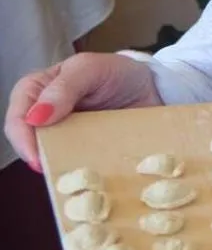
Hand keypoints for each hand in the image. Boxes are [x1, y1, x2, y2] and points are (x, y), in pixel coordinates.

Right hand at [5, 53, 161, 171]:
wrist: (155, 87)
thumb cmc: (117, 72)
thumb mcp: (91, 68)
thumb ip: (64, 87)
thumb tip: (35, 118)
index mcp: (38, 91)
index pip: (19, 117)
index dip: (23, 138)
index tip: (37, 157)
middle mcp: (46, 117)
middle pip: (30, 142)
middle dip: (40, 158)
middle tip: (56, 174)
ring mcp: (66, 136)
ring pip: (52, 157)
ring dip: (60, 169)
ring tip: (73, 180)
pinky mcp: (86, 151)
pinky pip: (77, 166)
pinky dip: (81, 174)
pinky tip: (92, 180)